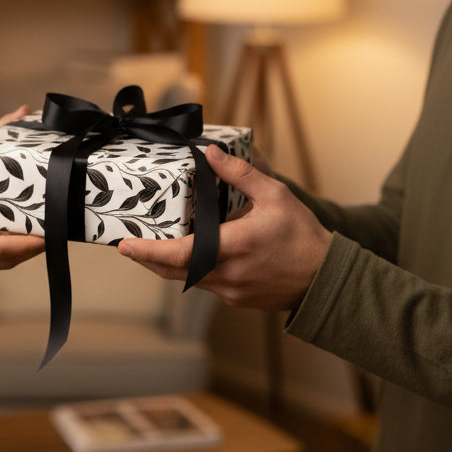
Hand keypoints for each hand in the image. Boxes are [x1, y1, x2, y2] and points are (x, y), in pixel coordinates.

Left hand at [117, 145, 330, 309]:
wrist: (326, 279)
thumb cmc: (302, 235)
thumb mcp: (274, 195)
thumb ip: (240, 174)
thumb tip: (211, 153)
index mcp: (233, 247)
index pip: (179, 254)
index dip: (147, 252)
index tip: (124, 245)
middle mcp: (227, 274)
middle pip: (174, 271)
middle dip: (148, 259)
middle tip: (128, 245)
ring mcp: (231, 291)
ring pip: (188, 279)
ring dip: (169, 265)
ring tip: (153, 247)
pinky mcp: (237, 298)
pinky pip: (206, 284)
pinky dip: (192, 270)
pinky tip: (191, 256)